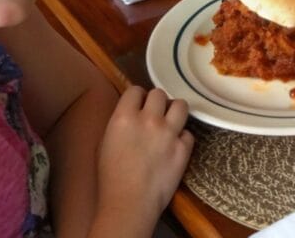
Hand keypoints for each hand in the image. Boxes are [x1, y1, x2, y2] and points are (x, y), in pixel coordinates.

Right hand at [93, 87, 192, 235]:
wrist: (129, 204)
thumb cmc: (111, 178)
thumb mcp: (105, 143)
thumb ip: (119, 123)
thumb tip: (130, 114)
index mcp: (124, 117)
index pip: (136, 90)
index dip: (137, 97)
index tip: (138, 105)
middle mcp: (149, 120)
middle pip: (159, 94)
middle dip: (156, 103)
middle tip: (154, 114)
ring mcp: (169, 133)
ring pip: (181, 105)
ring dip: (175, 112)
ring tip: (170, 122)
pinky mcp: (183, 149)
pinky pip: (189, 133)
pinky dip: (183, 138)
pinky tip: (175, 146)